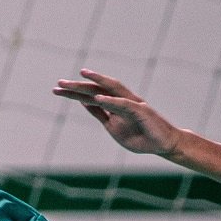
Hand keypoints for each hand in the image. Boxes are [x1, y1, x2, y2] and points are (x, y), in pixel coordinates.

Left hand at [53, 70, 181, 156]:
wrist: (163, 144)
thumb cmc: (140, 136)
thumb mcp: (113, 126)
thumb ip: (100, 114)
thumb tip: (84, 101)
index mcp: (113, 105)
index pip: (90, 96)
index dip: (73, 93)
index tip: (56, 89)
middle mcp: (121, 100)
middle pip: (96, 89)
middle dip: (78, 86)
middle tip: (59, 83)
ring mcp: (131, 104)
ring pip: (111, 90)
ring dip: (95, 83)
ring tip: (81, 76)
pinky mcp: (141, 111)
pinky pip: (123, 104)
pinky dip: (111, 100)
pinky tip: (98, 97)